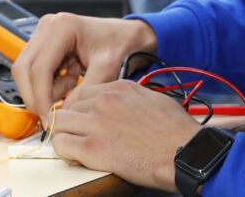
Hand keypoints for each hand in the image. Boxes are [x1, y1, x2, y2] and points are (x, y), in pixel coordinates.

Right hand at [11, 13, 156, 122]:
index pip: (39, 68)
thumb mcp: (107, 69)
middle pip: (24, 69)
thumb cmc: (122, 45)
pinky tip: (69, 83)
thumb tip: (63, 114)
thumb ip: (84, 92)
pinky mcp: (44, 43)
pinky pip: (34, 70)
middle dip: (35, 96)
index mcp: (62, 27)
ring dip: (42, 90)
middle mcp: (48, 26)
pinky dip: (47, 84)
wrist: (128, 35)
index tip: (50, 118)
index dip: (41, 96)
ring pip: (25, 71)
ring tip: (70, 89)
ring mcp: (43, 33)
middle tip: (51, 115)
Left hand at [52, 79, 201, 190]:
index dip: (81, 108)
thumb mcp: (153, 99)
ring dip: (65, 134)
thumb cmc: (176, 131)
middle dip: (71, 121)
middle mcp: (104, 101)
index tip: (83, 119)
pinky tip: (76, 156)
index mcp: (119, 88)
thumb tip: (122, 103)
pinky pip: (61, 144)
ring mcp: (96, 123)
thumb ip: (131, 97)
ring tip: (75, 146)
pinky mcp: (93, 148)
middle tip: (77, 134)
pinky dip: (65, 151)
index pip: (83, 92)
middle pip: (69, 106)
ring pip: (59, 123)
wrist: (184, 153)